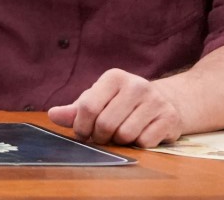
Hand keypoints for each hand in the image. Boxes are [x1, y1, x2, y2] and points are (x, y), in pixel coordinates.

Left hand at [46, 68, 183, 147]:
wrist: (164, 102)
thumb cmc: (122, 103)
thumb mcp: (98, 101)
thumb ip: (75, 110)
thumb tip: (53, 114)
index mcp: (114, 77)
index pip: (88, 106)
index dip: (81, 126)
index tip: (83, 133)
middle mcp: (136, 85)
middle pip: (106, 124)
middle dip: (100, 137)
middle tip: (103, 136)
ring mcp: (155, 101)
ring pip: (125, 135)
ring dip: (119, 142)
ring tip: (121, 134)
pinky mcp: (169, 117)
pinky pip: (144, 142)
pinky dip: (138, 145)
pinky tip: (140, 135)